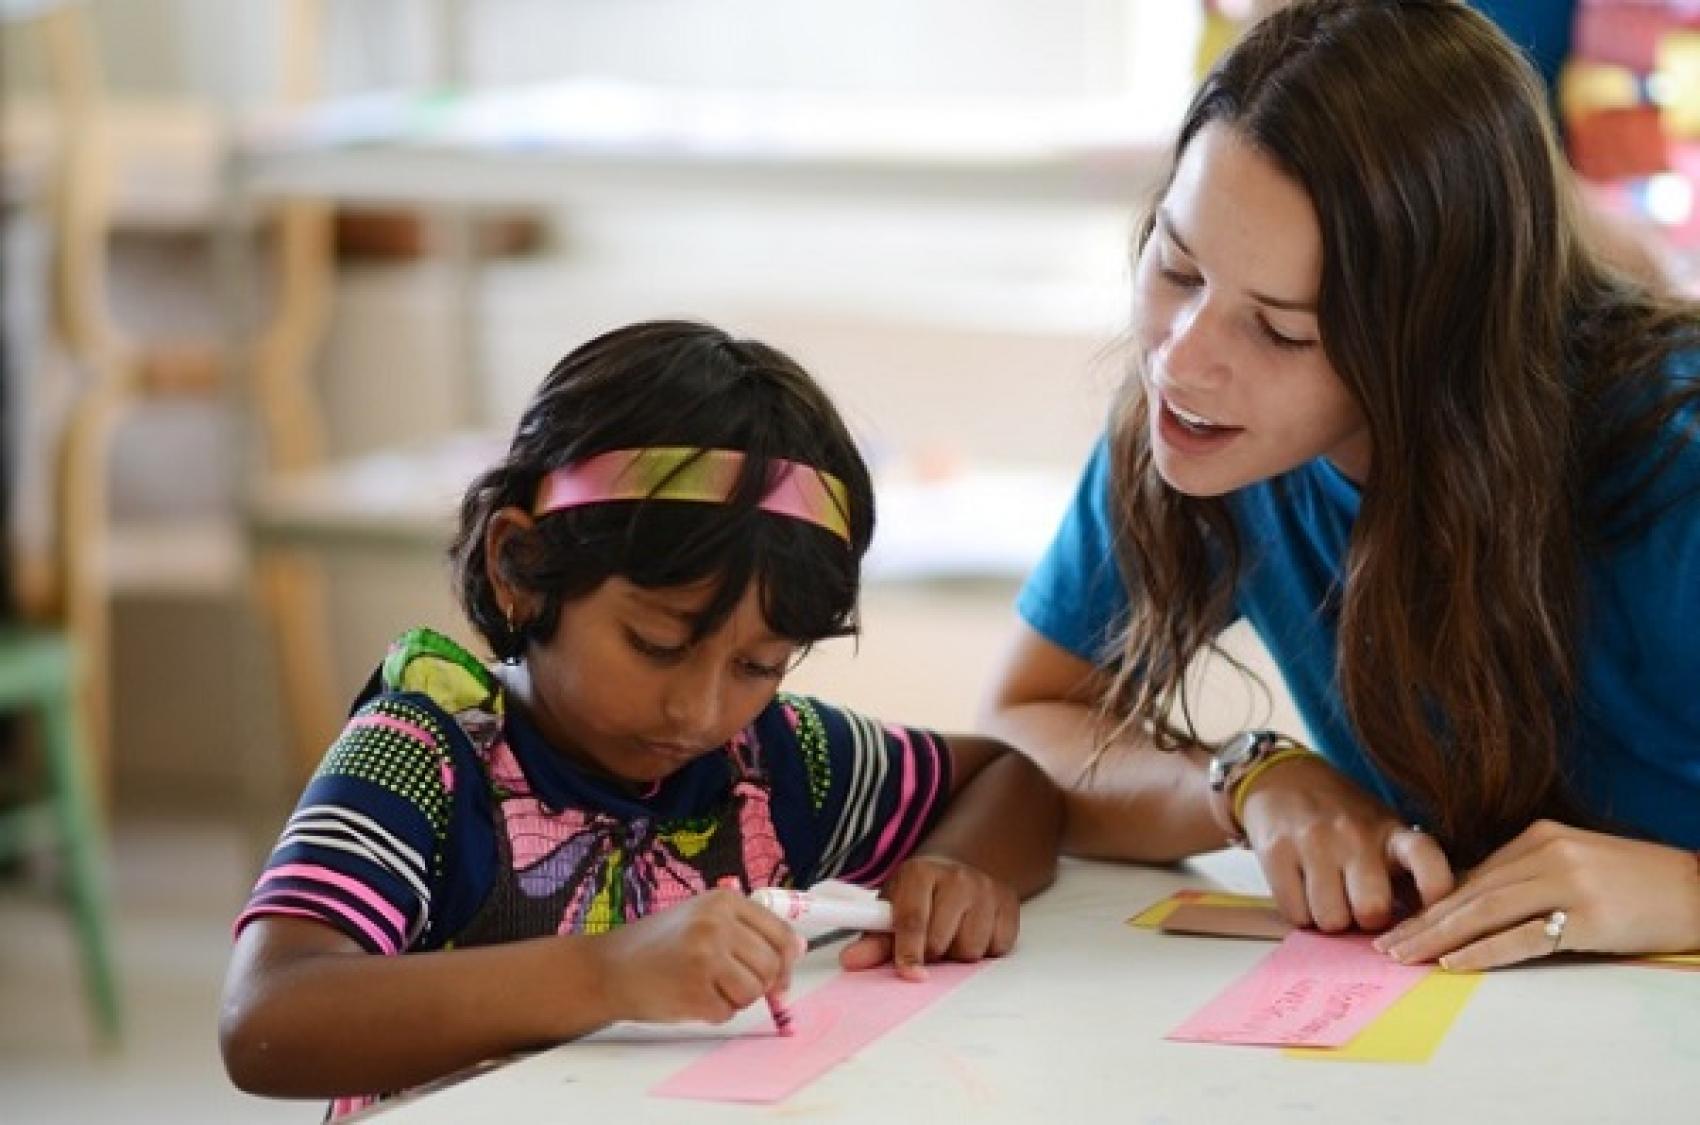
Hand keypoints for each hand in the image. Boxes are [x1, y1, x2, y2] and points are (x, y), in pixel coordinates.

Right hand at [590, 887, 803, 1023]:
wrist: (607, 967)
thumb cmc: (657, 945)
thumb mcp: (702, 918)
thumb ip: (747, 929)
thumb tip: (797, 950)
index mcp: (724, 901)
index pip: (780, 934)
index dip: (786, 961)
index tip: (780, 976)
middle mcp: (717, 923)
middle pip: (770, 965)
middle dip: (760, 984)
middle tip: (733, 986)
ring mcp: (705, 956)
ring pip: (753, 991)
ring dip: (736, 999)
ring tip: (707, 987)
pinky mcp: (694, 990)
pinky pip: (727, 1012)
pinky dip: (713, 1013)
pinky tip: (689, 997)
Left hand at [838, 857, 1018, 980]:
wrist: (960, 868)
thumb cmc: (920, 895)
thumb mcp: (894, 908)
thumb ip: (874, 938)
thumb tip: (850, 962)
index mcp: (920, 873)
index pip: (913, 920)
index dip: (908, 951)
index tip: (909, 973)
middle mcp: (956, 877)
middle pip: (942, 941)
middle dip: (933, 953)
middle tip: (930, 943)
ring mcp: (986, 889)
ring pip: (971, 950)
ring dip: (959, 953)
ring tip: (953, 935)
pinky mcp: (1010, 903)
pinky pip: (998, 948)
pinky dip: (986, 949)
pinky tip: (975, 931)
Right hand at [1240, 755, 1453, 931]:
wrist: (1283, 780)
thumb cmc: (1345, 820)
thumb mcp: (1384, 835)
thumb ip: (1407, 875)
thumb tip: (1426, 928)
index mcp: (1391, 832)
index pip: (1426, 858)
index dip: (1436, 890)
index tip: (1432, 909)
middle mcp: (1354, 833)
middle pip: (1371, 910)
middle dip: (1365, 920)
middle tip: (1358, 906)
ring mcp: (1313, 840)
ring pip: (1330, 920)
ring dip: (1329, 918)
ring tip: (1328, 895)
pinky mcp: (1276, 851)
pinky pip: (1295, 914)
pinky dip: (1300, 913)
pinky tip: (1302, 891)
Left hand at [1374, 821, 1699, 970]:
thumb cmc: (1638, 884)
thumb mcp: (1576, 865)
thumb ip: (1528, 877)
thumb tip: (1473, 905)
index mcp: (1540, 836)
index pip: (1472, 875)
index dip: (1432, 902)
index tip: (1400, 922)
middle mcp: (1547, 852)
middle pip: (1469, 892)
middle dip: (1423, 921)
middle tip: (1384, 944)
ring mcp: (1567, 881)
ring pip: (1485, 912)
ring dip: (1438, 938)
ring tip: (1404, 956)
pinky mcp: (1588, 915)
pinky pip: (1523, 936)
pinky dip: (1483, 951)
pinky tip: (1452, 963)